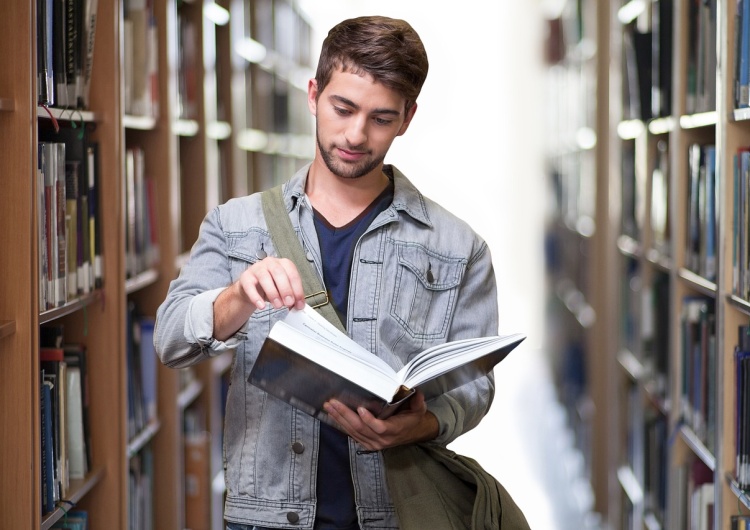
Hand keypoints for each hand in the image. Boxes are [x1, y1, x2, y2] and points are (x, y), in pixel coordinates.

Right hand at [213, 257, 305, 340]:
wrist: (251, 288)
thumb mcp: (283, 290)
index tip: (299, 304)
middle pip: (279, 272)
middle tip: (289, 303)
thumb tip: (299, 306)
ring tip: (277, 306)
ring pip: (264, 277)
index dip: (297, 290)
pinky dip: (256, 297)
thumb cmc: (271, 287)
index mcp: (283, 264)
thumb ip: (292, 297)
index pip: (292, 274)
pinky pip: (250, 286)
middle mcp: (270, 262)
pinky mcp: (246, 277)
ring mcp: (257, 268)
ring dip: (273, 293)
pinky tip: (261, 306)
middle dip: (285, 289)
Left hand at [323, 391, 438, 450]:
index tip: (360, 409)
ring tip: (329, 407)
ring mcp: (373, 443)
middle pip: (360, 428)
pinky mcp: (367, 443)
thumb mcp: (419, 409)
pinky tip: (333, 416)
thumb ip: (417, 402)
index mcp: (394, 430)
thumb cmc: (413, 419)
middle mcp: (382, 439)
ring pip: (353, 432)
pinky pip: (352, 435)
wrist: (412, 432)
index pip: (380, 427)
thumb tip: (417, 392)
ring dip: (339, 418)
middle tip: (333, 403)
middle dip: (345, 415)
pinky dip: (342, 425)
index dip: (369, 420)